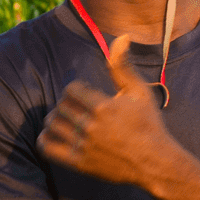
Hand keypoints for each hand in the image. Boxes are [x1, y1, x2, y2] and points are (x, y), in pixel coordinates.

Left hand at [36, 34, 172, 187]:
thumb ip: (123, 66)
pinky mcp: (80, 163)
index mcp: (103, 107)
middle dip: (67, 104)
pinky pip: (49, 148)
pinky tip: (54, 134)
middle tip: (79, 108)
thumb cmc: (148, 124)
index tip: (87, 94)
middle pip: (61, 107)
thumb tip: (122, 36)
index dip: (77, 89)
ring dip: (56, 119)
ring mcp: (84, 146)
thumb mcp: (139, 92)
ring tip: (67, 119)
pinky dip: (45, 139)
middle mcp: (91, 126)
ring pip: (53, 125)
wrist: (154, 163)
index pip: (71, 90)